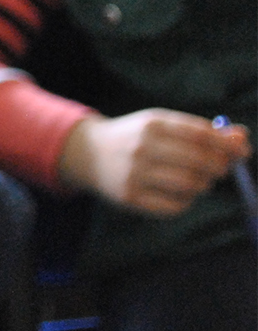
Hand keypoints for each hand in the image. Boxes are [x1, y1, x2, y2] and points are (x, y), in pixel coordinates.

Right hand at [57, 109, 250, 216]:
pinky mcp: (131, 197)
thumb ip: (200, 131)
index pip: (200, 134)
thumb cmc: (135, 137)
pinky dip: (186, 201)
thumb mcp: (160, 125)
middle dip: (219, 167)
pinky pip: (175, 206)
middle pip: (199, 162)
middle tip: (220, 169)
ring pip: (190, 185)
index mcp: (151, 124)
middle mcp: (142, 147)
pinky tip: (178, 192)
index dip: (227, 144)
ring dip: (203, 184)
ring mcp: (135, 174)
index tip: (242, 152)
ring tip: (197, 180)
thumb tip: (242, 137)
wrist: (88, 153)